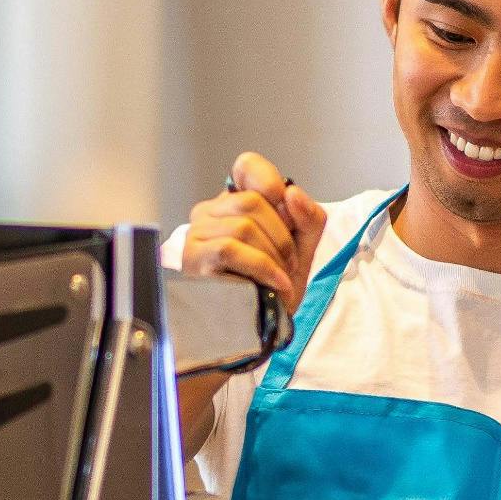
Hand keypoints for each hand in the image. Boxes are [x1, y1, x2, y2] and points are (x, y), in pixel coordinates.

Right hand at [177, 151, 328, 307]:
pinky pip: (231, 248)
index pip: (246, 166)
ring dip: (274, 256)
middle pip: (252, 201)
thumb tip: (293, 192)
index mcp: (232, 205)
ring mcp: (196, 235)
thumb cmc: (272, 291)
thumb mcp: (301, 251)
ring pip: (243, 225)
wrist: (252, 333)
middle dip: (282, 235)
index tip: (288, 211)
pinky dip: (263, 267)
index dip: (270, 181)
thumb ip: (307, 219)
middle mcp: (208, 213)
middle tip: (290, 265)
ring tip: (281, 281)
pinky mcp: (193, 259)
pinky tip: (275, 285)